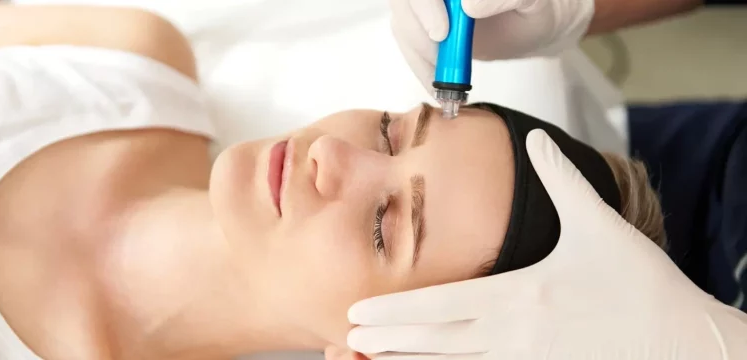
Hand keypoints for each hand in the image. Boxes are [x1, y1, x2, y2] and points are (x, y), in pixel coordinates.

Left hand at [345, 129, 746, 359]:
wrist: (681, 339)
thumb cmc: (639, 286)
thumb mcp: (598, 224)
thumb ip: (561, 179)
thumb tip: (537, 141)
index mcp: (520, 296)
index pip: (441, 306)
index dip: (395, 311)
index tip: (358, 313)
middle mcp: (514, 334)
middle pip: (437, 341)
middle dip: (390, 340)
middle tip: (348, 337)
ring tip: (372, 359)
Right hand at [390, 0, 594, 89]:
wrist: (532, 26)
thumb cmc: (535, 8)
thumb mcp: (531, 0)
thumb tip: (469, 6)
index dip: (425, 6)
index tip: (442, 33)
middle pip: (405, 4)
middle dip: (418, 34)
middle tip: (441, 63)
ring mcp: (427, 6)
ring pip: (402, 24)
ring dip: (419, 56)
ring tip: (445, 82)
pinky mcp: (423, 26)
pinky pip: (409, 44)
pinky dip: (420, 67)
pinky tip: (437, 86)